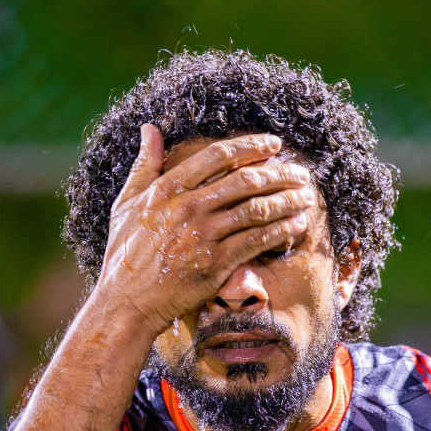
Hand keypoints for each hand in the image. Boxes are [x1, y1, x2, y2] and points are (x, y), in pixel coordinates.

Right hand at [93, 125, 318, 333]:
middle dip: (279, 173)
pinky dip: (281, 230)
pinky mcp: (215, 263)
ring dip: (287, 200)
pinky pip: (256, 241)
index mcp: (168, 189)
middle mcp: (188, 208)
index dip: (251, 146)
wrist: (126, 302)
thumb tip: (149, 129)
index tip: (273, 144)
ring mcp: (203, 236)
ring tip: (306, 196)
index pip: (218, 156)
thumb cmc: (124, 255)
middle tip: (300, 173)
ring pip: (256, 209)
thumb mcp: (126, 204)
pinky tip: (296, 225)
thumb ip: (143, 165)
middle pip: (245, 180)